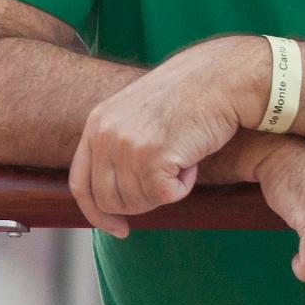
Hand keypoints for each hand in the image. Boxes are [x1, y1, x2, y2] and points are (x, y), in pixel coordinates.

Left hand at [69, 35, 267, 235]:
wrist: (223, 76)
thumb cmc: (192, 93)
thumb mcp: (139, 111)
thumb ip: (118, 142)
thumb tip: (111, 194)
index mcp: (98, 122)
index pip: (81, 184)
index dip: (98, 214)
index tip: (118, 228)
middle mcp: (106, 134)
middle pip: (110, 201)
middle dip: (141, 202)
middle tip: (168, 180)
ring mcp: (127, 146)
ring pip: (139, 202)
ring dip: (166, 188)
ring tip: (184, 156)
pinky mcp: (153, 157)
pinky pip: (165, 197)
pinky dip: (183, 187)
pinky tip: (193, 160)